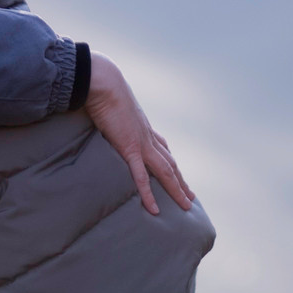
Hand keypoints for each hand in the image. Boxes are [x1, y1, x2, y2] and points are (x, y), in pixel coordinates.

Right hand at [84, 54, 193, 215]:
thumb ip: (111, 114)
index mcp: (143, 127)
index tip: (178, 174)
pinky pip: (141, 177)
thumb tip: (102, 115)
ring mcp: (142, 143)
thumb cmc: (104, 89)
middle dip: (181, 181)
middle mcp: (148, 137)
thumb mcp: (111, 105)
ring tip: (186, 205)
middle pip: (170, 163)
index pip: (163, 149)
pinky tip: (154, 209)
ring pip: (166, 172)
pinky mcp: (130, 148)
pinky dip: (148, 194)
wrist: (104, 82)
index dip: (171, 163)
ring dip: (177, 189)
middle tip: (191, 197)